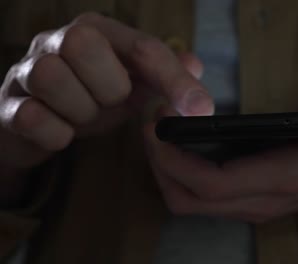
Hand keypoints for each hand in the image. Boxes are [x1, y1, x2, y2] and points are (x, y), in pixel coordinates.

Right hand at [0, 12, 213, 170]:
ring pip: (51, 77)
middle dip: (108, 87)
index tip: (201, 110)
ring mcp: (27, 71)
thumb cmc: (93, 95)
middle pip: (84, 46)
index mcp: (97, 30)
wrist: (41, 121)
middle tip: (109, 102)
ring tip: (84, 115)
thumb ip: (165, 73)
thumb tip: (196, 64)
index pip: (143, 47)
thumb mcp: (134, 82)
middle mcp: (56, 40)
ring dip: (81, 110)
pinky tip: (63, 131)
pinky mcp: (9, 106)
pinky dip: (57, 133)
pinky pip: (32, 117)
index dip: (175, 79)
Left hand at [144, 89, 297, 239]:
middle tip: (151, 124)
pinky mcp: (251, 203)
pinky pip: (202, 200)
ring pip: (191, 205)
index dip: (176, 161)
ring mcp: (255, 207)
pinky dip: (181, 177)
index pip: (215, 184)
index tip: (156, 126)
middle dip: (159, 166)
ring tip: (161, 133)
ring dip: (166, 173)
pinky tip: (183, 146)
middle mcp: (264, 201)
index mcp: (284, 179)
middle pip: (190, 201)